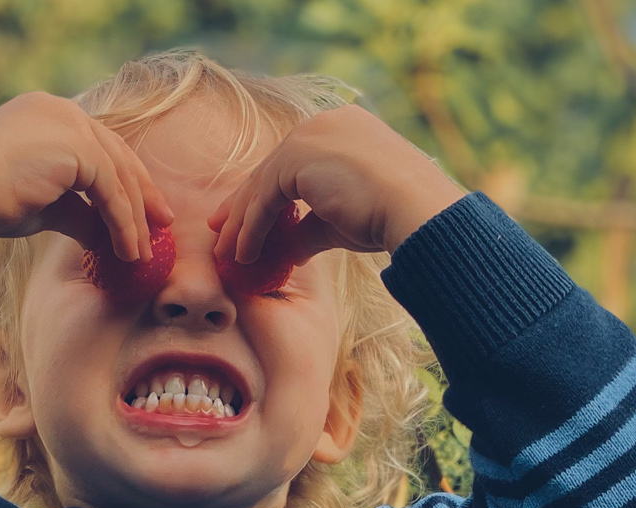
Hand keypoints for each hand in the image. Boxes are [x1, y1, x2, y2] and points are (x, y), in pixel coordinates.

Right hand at [0, 94, 172, 262]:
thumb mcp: (39, 206)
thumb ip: (75, 214)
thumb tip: (101, 238)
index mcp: (48, 115)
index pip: (98, 147)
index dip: (123, 180)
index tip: (141, 212)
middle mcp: (62, 111)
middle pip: (117, 154)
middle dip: (142, 194)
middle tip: (161, 226)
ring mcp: (71, 124)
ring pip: (119, 174)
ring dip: (134, 217)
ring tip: (142, 254)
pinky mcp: (77, 147)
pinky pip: (112, 189)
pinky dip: (124, 222)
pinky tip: (127, 251)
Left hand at [208, 106, 464, 265]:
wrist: (414, 209)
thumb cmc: (389, 217)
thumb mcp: (343, 222)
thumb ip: (311, 229)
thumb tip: (290, 252)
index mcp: (342, 129)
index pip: (293, 162)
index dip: (267, 192)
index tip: (247, 220)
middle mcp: (324, 123)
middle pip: (272, 168)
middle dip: (244, 203)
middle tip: (220, 230)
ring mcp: (310, 135)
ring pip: (263, 183)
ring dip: (242, 222)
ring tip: (227, 253)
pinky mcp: (297, 157)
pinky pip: (264, 197)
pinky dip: (251, 228)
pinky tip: (244, 255)